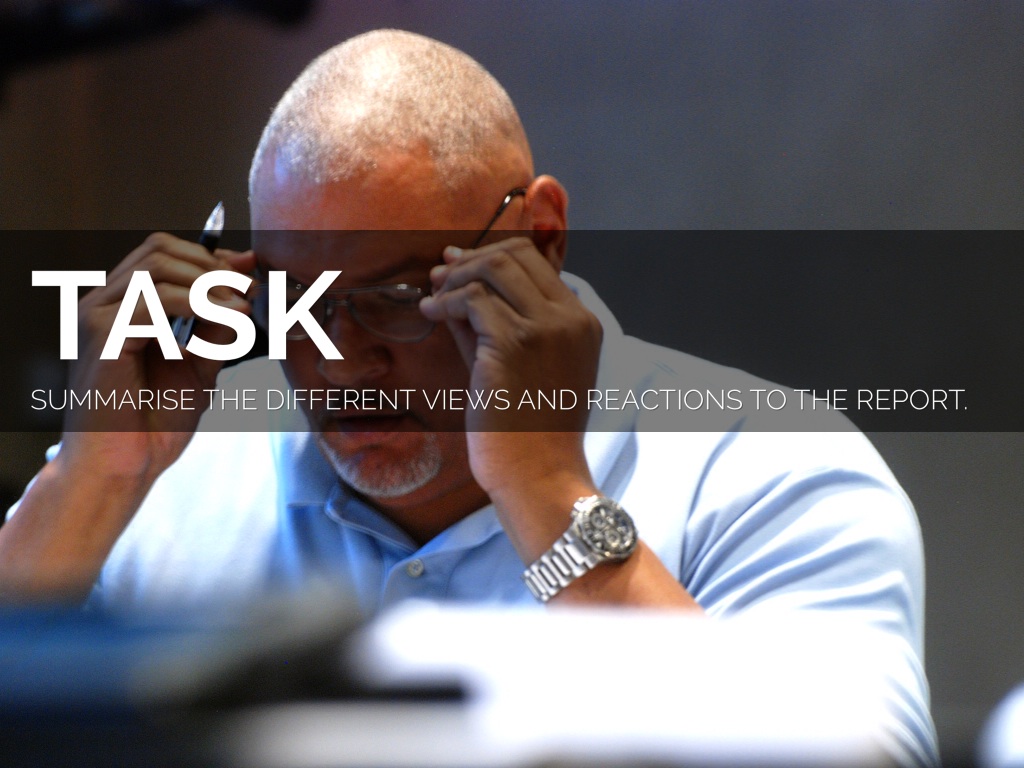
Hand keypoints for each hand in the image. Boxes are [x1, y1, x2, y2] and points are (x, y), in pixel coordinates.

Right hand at [61, 232, 254, 483]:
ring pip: (156, 268)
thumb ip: (218, 324)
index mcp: (125, 305)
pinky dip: (196, 304)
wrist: (125, 465)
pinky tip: (225, 319)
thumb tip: (244, 282)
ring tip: (242, 308)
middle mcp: (106, 303)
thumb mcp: (202, 363)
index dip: (211, 256)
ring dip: (209, 284)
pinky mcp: (100, 336)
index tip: (249, 272)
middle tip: (248, 291)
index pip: (164, 253)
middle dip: (212, 266)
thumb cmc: (155, 421)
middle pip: (159, 249)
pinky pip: (152, 300)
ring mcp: (98, 316)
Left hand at [420, 236, 601, 511]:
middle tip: (440, 276)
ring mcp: (546, 328)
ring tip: (433, 297)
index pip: (536, 262)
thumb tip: (454, 281)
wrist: (538, 475)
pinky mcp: (514, 343)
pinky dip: (444, 302)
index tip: (458, 264)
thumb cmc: (528, 430)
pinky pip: (471, 300)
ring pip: (493, 269)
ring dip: (456, 278)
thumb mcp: (521, 366)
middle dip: (471, 260)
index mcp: (582, 322)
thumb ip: (496, 321)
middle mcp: (570, 318)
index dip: (491, 256)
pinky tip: (428, 314)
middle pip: (515, 256)